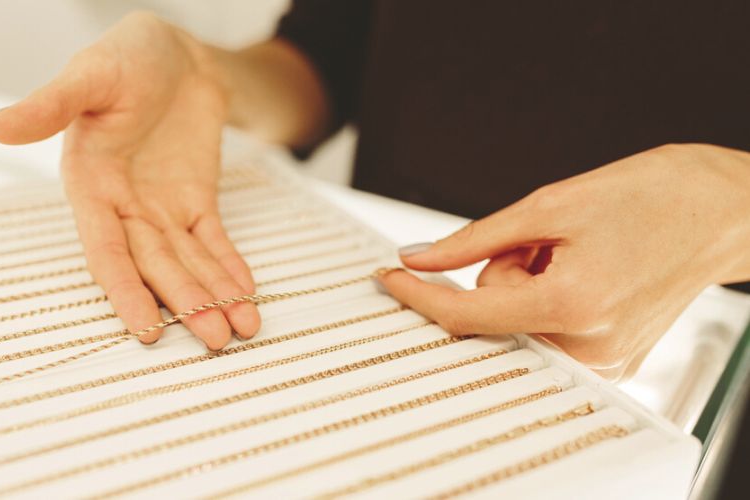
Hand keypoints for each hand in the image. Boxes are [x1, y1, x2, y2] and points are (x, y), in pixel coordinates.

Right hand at [0, 12, 259, 349]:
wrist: (176, 52)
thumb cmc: (126, 57)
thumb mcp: (89, 74)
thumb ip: (49, 105)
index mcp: (91, 185)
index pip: (107, 251)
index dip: (125, 290)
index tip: (145, 327)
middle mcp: (125, 205)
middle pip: (156, 266)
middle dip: (186, 303)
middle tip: (214, 338)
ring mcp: (162, 207)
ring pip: (187, 262)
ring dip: (213, 295)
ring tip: (241, 327)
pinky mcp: (195, 200)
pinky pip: (212, 240)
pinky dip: (229, 266)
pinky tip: (244, 292)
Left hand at [380, 144, 749, 378]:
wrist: (720, 209)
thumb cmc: (650, 196)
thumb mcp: (550, 204)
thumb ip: (474, 239)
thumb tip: (419, 257)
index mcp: (571, 305)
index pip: (466, 316)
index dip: (418, 295)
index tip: (389, 278)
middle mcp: (588, 347)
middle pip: (493, 316)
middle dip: (501, 273)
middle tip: (542, 241)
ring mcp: (604, 361)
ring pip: (518, 323)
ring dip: (526, 285)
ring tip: (573, 253)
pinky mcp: (612, 361)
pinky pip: (546, 331)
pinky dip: (547, 301)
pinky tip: (583, 273)